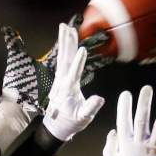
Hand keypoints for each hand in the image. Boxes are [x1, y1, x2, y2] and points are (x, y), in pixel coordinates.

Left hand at [41, 23, 105, 141]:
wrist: (56, 127)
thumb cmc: (70, 123)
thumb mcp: (82, 119)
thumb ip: (90, 108)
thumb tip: (99, 99)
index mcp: (68, 90)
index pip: (74, 73)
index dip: (78, 62)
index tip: (83, 49)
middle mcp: (62, 81)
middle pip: (65, 59)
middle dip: (67, 43)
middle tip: (68, 28)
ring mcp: (60, 79)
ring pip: (63, 57)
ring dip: (64, 42)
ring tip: (66, 27)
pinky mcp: (60, 79)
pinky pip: (62, 61)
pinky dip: (64, 50)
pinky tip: (66, 41)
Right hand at [103, 86, 155, 155]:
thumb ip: (110, 147)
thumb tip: (113, 131)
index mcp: (125, 145)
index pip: (123, 120)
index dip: (125, 106)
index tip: (126, 93)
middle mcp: (140, 144)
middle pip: (143, 118)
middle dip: (144, 101)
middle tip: (147, 88)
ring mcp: (154, 149)